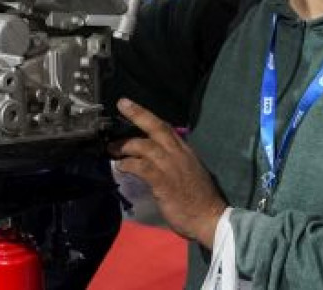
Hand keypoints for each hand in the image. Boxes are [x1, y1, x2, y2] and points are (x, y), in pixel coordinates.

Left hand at [109, 98, 226, 247]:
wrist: (210, 218)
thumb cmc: (200, 199)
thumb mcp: (190, 171)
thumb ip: (174, 160)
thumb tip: (156, 155)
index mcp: (185, 150)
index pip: (166, 127)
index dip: (148, 115)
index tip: (132, 105)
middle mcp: (178, 153)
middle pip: (157, 127)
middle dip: (138, 114)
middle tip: (121, 104)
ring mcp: (171, 166)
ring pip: (145, 145)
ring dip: (125, 145)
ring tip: (111, 149)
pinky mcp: (163, 182)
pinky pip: (142, 167)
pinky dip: (129, 164)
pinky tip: (120, 166)